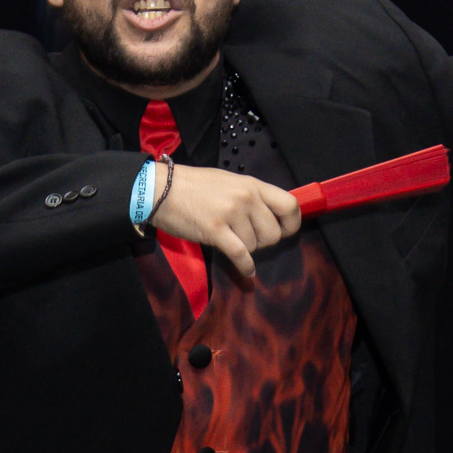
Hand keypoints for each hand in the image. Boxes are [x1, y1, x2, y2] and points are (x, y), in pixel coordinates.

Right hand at [152, 163, 300, 277]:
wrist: (160, 189)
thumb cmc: (194, 186)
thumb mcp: (229, 182)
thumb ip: (251, 197)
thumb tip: (269, 215)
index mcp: (252, 185)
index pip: (290, 205)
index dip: (291, 224)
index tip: (284, 232)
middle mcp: (246, 197)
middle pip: (273, 233)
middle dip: (263, 242)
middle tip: (247, 238)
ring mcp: (231, 214)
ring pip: (255, 246)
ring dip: (245, 248)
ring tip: (229, 238)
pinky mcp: (216, 230)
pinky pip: (241, 255)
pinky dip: (245, 266)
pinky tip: (246, 270)